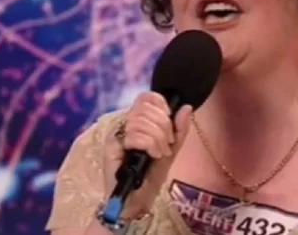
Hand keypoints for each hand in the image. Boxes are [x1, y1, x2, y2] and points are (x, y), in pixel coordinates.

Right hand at [102, 92, 191, 219]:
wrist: (138, 200)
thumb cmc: (151, 175)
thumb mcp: (172, 150)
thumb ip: (179, 129)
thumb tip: (186, 107)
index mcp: (139, 121)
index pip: (147, 98)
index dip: (161, 105)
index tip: (170, 122)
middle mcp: (125, 124)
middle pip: (144, 107)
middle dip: (163, 125)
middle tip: (168, 144)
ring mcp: (117, 134)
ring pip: (140, 120)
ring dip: (157, 138)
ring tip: (161, 152)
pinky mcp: (111, 147)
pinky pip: (133, 135)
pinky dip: (149, 144)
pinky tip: (153, 155)